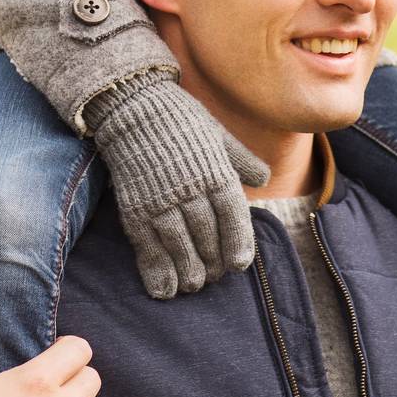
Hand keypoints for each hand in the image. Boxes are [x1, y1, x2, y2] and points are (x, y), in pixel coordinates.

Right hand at [86, 76, 270, 299]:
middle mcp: (190, 190)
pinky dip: (157, 271)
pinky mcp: (135, 208)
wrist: (133, 106)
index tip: (240, 264)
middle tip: (215, 277)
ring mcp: (161, 201)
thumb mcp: (217, 134)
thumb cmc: (180, 119)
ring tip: (194, 285)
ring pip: (180, 248)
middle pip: (208, 237)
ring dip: (189, 272)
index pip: (233, 217)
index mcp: (215, 172)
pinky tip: (164, 290)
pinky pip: (148, 247)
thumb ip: (241, 159)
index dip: (238, 243)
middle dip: (214, 263)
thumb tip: (264, 178)